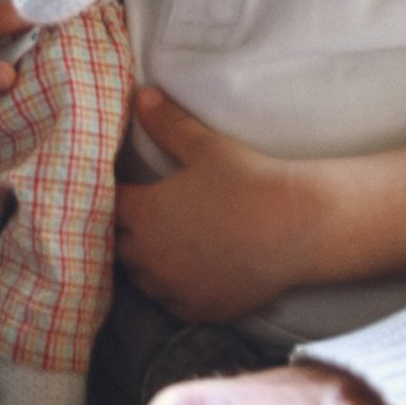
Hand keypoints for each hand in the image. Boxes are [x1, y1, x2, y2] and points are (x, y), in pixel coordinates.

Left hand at [114, 88, 323, 321]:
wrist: (298, 228)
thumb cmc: (249, 182)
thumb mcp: (204, 146)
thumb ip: (167, 123)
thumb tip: (140, 95)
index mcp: (145, 214)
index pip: (107, 206)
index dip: (112, 195)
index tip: (121, 187)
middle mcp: (151, 256)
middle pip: (117, 245)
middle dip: (122, 230)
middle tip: (136, 215)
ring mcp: (175, 287)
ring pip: (141, 278)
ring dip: (143, 261)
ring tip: (157, 244)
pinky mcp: (201, 309)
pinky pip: (171, 303)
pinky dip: (171, 289)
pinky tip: (185, 273)